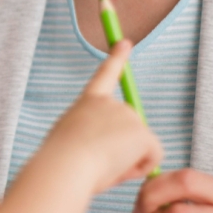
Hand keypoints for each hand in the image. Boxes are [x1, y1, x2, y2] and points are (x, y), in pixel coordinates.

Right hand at [49, 40, 162, 192]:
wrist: (65, 166)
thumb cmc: (61, 162)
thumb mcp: (71, 141)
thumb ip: (92, 137)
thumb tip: (112, 155)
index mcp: (88, 102)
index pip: (105, 75)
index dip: (117, 58)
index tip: (125, 42)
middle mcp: (110, 103)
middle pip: (129, 130)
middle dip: (121, 150)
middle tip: (97, 164)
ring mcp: (129, 115)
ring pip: (138, 148)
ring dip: (125, 162)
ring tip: (100, 167)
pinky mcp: (143, 133)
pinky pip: (152, 159)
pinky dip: (138, 169)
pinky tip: (118, 170)